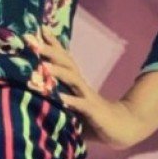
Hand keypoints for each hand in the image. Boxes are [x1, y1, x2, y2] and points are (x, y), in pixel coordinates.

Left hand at [25, 25, 142, 149]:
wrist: (123, 128)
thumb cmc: (94, 119)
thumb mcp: (73, 109)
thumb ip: (58, 103)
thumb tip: (34, 101)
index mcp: (76, 83)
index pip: (64, 60)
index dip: (54, 45)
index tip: (40, 29)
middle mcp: (81, 86)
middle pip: (66, 63)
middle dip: (50, 51)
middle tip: (34, 42)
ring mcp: (88, 97)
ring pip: (73, 80)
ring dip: (59, 72)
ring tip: (44, 66)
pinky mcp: (94, 112)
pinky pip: (82, 105)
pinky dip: (72, 101)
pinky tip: (61, 98)